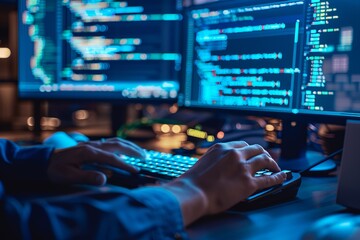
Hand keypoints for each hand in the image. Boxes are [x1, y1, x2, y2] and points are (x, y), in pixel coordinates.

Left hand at [47, 138, 146, 185]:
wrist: (45, 160)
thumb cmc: (56, 170)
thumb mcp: (68, 176)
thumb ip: (86, 177)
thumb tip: (105, 179)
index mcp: (89, 153)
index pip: (112, 158)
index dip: (125, 164)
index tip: (136, 171)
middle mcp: (93, 146)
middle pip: (118, 144)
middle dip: (133, 150)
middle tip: (145, 157)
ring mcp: (93, 144)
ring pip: (115, 141)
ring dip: (129, 146)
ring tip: (140, 153)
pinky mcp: (92, 146)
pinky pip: (111, 143)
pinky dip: (122, 146)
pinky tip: (125, 153)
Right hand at [163, 141, 286, 225]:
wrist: (193, 192)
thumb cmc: (194, 181)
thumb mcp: (204, 161)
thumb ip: (216, 159)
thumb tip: (221, 163)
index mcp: (223, 148)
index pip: (243, 145)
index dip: (251, 150)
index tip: (254, 153)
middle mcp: (235, 154)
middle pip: (257, 149)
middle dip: (264, 154)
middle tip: (267, 160)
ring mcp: (243, 167)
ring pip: (265, 160)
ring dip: (272, 163)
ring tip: (275, 168)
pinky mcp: (249, 183)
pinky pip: (269, 178)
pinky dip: (278, 177)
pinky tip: (281, 177)